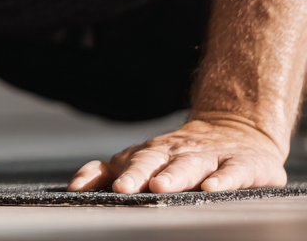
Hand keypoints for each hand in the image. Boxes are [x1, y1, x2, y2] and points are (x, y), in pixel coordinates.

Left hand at [68, 116, 287, 193]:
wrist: (238, 130)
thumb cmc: (182, 154)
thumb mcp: (144, 160)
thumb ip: (106, 172)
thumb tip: (75, 186)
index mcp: (152, 154)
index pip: (131, 162)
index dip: (119, 174)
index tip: (107, 188)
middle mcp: (177, 153)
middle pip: (154, 161)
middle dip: (138, 174)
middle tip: (125, 188)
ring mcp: (209, 158)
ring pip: (189, 165)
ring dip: (174, 175)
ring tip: (161, 187)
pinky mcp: (242, 165)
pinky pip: (232, 172)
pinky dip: (222, 179)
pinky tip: (212, 188)